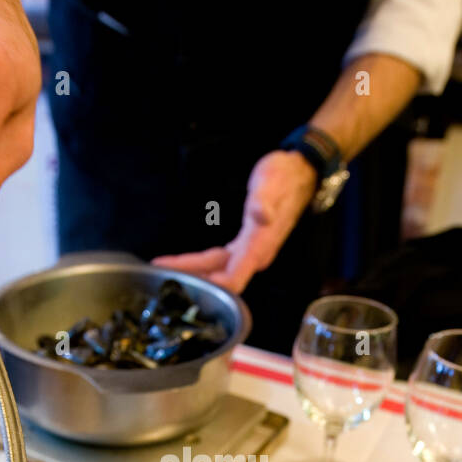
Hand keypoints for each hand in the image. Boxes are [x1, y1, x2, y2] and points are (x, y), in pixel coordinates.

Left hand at [152, 150, 317, 293]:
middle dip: (192, 281)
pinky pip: (218, 261)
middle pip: (220, 279)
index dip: (211, 287)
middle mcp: (255, 256)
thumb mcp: (272, 184)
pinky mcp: (246, 247)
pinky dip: (199, 265)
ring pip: (217, 271)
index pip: (233, 278)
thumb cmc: (285, 178)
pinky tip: (183, 265)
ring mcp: (250, 252)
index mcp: (259, 246)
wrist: (300, 174)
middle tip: (161, 278)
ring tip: (164, 271)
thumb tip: (260, 216)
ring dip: (193, 274)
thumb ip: (264, 202)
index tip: (186, 287)